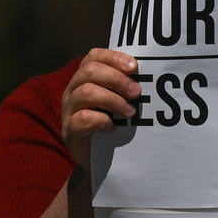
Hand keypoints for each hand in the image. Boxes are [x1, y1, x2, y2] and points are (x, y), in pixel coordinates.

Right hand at [62, 48, 140, 170]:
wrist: (99, 160)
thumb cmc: (112, 124)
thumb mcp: (118, 102)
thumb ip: (125, 87)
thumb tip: (149, 75)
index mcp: (84, 78)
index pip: (94, 57)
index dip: (113, 58)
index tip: (134, 66)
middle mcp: (73, 90)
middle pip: (89, 71)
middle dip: (117, 79)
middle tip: (137, 92)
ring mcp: (68, 110)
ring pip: (86, 92)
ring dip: (113, 100)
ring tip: (130, 112)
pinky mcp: (69, 131)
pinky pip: (83, 118)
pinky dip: (102, 120)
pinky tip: (113, 128)